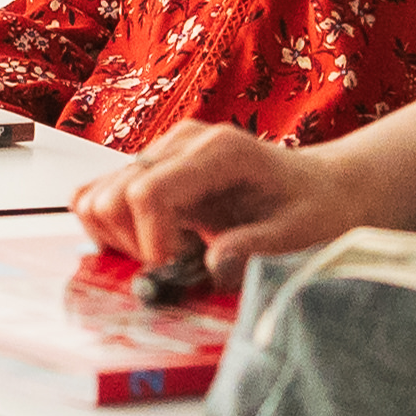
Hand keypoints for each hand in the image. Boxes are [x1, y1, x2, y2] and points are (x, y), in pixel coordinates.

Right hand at [73, 122, 360, 276]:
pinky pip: (99, 199)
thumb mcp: (301, 233)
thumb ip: (258, 249)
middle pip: (111, 195)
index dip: (151, 244)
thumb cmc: (315, 209)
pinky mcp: (151, 172)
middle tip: (179, 265)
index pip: (148, 193)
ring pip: (95, 197)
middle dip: (134, 246)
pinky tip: (158, 245)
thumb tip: (211, 268)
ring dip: (120, 240)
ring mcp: (161, 155)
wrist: (321, 187)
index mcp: (219, 151)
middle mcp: (181, 143)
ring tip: (170, 254)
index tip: (177, 272)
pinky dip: (114, 233)